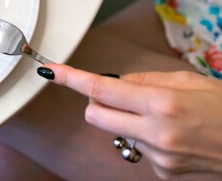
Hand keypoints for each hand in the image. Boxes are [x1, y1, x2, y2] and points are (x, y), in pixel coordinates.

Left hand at [42, 64, 221, 178]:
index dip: (72, 78)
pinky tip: (176, 137)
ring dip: (129, 122)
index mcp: (161, 103)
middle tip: (120, 96)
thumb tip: (116, 82)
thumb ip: (146, 80)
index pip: (101, 89)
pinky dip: (149, 139)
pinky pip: (141, 148)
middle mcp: (155, 132)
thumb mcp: (188, 81)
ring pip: (119, 133)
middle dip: (97, 103)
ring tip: (167, 118)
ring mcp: (159, 156)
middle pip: (95, 116)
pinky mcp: (164, 172)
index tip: (53, 70)